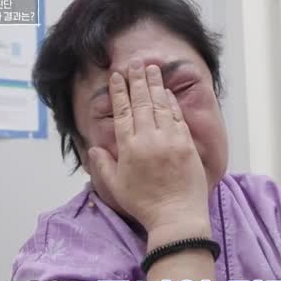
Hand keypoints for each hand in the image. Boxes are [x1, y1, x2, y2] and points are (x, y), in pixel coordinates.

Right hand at [87, 60, 209, 233]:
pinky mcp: (186, 144)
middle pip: (141, 102)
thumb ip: (103, 165)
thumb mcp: (116, 187)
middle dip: (138, 81)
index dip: (119, 92)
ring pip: (160, 105)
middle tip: (136, 63)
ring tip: (152, 68)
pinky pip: (177, 117)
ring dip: (155, 85)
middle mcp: (148, 138)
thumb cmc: (144, 205)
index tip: (118, 77)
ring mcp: (169, 139)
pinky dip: (171, 102)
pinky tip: (167, 92)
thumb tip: (93, 148)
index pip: (122, 112)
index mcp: (128, 147)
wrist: (176, 216)